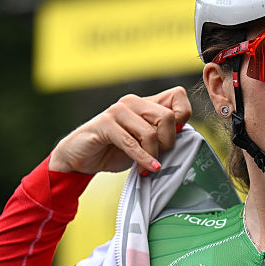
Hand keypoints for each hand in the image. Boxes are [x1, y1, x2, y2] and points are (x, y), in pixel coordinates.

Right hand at [48, 86, 191, 174]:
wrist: (80, 158)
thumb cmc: (113, 151)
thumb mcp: (143, 144)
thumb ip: (161, 136)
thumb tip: (185, 137)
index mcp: (145, 103)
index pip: (177, 96)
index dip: (183, 116)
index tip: (176, 137)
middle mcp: (133, 102)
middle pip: (168, 117)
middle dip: (168, 142)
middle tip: (160, 157)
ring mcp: (118, 111)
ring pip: (151, 132)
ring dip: (153, 154)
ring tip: (148, 167)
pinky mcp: (105, 124)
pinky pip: (131, 143)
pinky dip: (142, 158)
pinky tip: (145, 169)